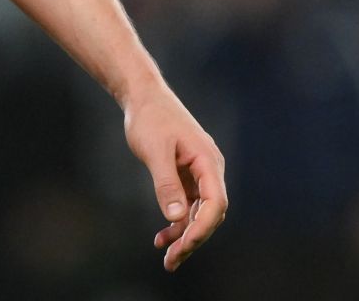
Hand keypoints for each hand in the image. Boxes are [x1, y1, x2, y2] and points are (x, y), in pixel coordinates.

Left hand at [122, 83, 227, 270]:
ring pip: (198, 213)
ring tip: (167, 257)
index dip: (202, 228)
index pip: (215, 203)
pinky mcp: (187, 176)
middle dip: (193, 239)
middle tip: (171, 261)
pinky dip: (176, 222)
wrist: (142, 96)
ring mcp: (199, 174)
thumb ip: (166, 183)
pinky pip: (187, 205)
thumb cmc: (149, 118)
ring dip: (184, 235)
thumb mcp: (154, 150)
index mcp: (208, 162)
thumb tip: (176, 218)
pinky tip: (162, 237)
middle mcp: (209, 170)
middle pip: (209, 214)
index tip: (183, 244)